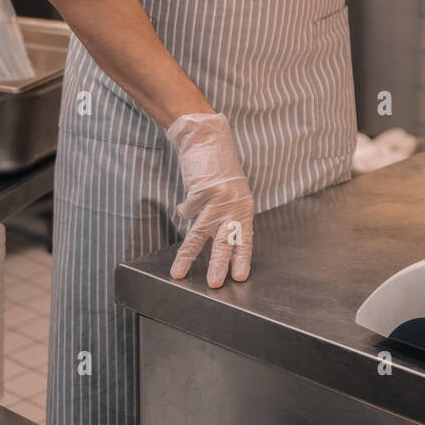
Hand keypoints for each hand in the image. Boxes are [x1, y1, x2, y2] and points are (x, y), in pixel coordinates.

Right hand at [165, 111, 253, 285]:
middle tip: (216, 285)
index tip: (240, 277)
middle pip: (225, 241)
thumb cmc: (219, 168)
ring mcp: (217, 198)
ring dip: (189, 255)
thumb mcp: (232, 193)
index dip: (242, 258)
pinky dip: (184, 207)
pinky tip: (185, 202)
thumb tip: (221, 242)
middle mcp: (233, 204)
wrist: (207, 139)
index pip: (245, 238)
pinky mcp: (201, 191)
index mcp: (244, 206)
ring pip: (200, 234)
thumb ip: (228, 215)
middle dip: (219, 265)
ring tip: (179, 272)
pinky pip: (186, 210)